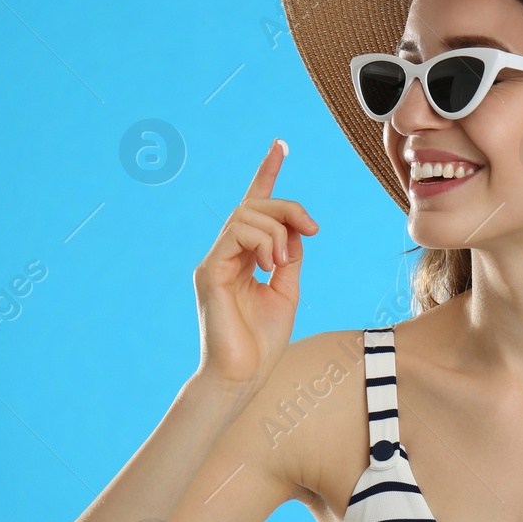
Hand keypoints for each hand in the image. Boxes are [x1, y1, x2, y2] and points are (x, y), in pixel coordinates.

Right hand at [191, 139, 318, 394]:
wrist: (243, 376)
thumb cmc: (263, 342)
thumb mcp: (287, 290)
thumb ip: (289, 256)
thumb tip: (296, 228)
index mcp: (243, 258)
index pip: (254, 207)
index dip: (267, 174)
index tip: (280, 145)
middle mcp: (225, 255)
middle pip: (253, 206)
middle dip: (287, 207)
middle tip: (312, 228)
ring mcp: (214, 262)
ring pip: (245, 216)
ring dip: (276, 231)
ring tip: (281, 263)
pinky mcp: (210, 272)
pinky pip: (235, 235)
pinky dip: (261, 243)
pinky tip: (269, 266)